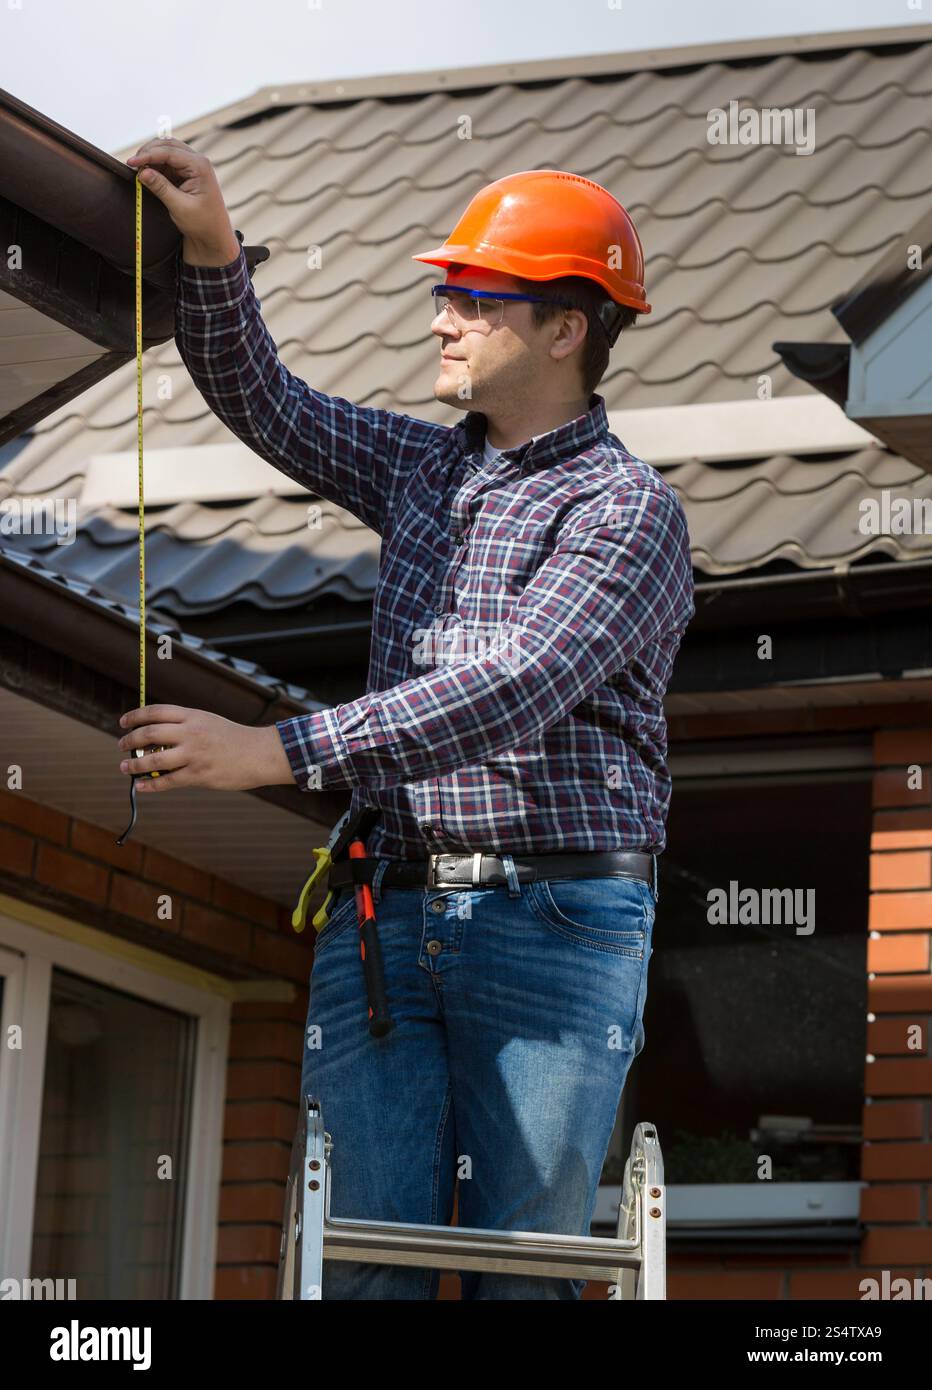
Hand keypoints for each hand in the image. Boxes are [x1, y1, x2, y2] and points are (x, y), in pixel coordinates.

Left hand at [117, 704, 293, 793]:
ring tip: (125, 767)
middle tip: (121, 746)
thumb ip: (185, 725)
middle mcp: (192, 733)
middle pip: (150, 733)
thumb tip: (154, 734)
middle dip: (130, 740)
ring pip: (154, 759)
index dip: (135, 716)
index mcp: (193, 716)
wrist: (259, 753)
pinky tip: (140, 786)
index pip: (156, 712)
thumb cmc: (233, 738)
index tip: (124, 722)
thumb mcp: (209, 721)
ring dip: (134, 764)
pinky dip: (150, 784)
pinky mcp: (199, 775)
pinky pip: (168, 781)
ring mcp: (195, 755)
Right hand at [125, 138, 240, 264]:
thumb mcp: (180, 207)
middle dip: (148, 152)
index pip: (169, 152)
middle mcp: (197, 161)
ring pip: (166, 151)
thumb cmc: (202, 223)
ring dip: (150, 158)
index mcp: (200, 166)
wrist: (213, 236)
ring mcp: (192, 166)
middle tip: (132, 164)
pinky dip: (155, 166)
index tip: (131, 162)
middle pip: (167, 145)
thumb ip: (161, 188)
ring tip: (138, 172)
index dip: (147, 155)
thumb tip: (142, 172)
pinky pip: (167, 163)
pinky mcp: (185, 173)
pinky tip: (146, 175)